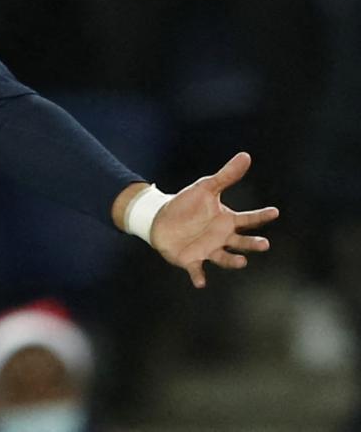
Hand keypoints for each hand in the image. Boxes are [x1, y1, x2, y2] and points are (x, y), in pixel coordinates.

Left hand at [149, 152, 278, 288]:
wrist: (161, 218)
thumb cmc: (187, 204)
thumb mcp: (206, 187)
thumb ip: (226, 175)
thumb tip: (246, 155)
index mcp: (227, 221)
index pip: (249, 219)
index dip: (261, 216)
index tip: (274, 211)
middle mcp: (222, 238)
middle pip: (242, 242)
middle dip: (253, 244)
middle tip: (264, 244)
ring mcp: (208, 250)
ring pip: (225, 258)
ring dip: (233, 261)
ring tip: (242, 261)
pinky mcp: (191, 260)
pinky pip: (197, 270)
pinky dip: (199, 276)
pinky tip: (201, 281)